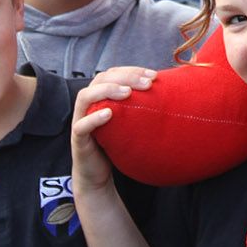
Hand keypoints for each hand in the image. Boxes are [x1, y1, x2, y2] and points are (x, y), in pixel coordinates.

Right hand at [72, 67, 155, 193]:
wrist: (98, 175)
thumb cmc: (116, 144)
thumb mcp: (130, 122)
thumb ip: (139, 106)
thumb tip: (168, 94)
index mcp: (100, 96)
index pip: (113, 73)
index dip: (133, 71)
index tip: (154, 76)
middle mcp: (88, 104)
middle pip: (101, 79)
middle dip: (125, 77)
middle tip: (147, 83)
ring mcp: (80, 120)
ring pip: (85, 97)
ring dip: (107, 90)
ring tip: (127, 93)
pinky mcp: (77, 139)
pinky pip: (81, 126)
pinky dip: (93, 118)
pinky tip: (109, 114)